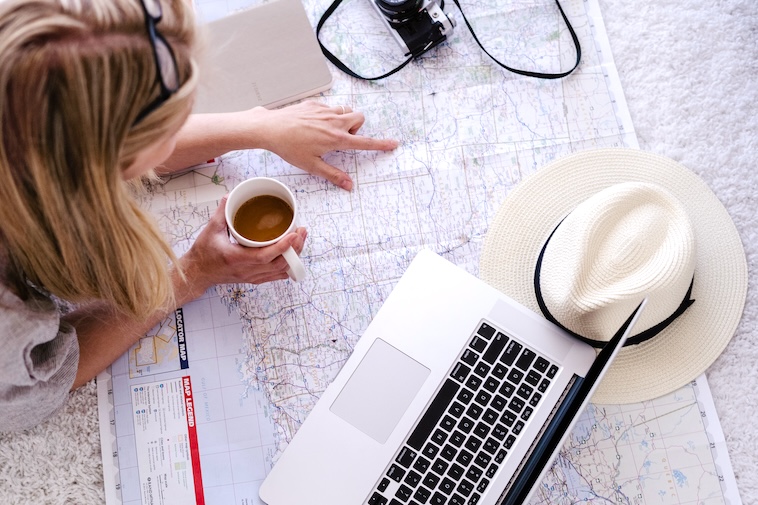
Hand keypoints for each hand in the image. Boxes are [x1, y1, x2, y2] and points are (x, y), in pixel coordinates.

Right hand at [179, 196, 306, 295]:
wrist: (198, 273)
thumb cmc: (203, 252)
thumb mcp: (210, 230)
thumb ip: (221, 212)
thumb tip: (231, 196)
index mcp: (236, 258)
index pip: (263, 256)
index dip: (282, 247)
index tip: (294, 235)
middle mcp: (246, 270)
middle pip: (278, 264)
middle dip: (294, 248)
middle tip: (302, 231)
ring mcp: (252, 276)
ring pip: (280, 271)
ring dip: (294, 256)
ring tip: (300, 239)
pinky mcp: (254, 279)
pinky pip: (276, 276)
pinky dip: (287, 266)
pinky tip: (293, 254)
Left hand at [257, 101, 398, 189]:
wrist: (271, 128)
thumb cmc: (290, 148)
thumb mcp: (312, 166)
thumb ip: (334, 175)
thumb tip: (349, 185)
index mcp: (336, 139)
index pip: (364, 142)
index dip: (381, 144)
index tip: (393, 144)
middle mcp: (334, 122)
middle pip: (359, 118)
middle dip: (357, 127)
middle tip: (342, 138)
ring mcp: (325, 111)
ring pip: (346, 110)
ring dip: (344, 120)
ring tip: (328, 131)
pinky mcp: (315, 104)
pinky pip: (330, 107)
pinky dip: (328, 115)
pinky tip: (312, 124)